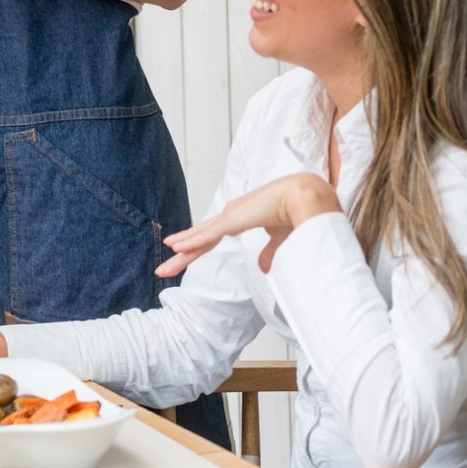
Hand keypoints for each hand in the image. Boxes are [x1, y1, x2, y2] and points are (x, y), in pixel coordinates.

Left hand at [156, 173, 340, 278]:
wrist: (304, 198)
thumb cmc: (294, 214)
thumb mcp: (278, 240)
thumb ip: (268, 252)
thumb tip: (262, 268)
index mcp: (239, 217)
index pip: (211, 237)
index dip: (195, 246)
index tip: (181, 255)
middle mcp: (230, 215)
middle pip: (199, 239)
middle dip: (181, 255)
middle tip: (162, 269)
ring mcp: (229, 216)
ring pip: (199, 239)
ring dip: (180, 253)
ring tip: (162, 267)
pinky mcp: (232, 220)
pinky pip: (207, 236)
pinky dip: (191, 242)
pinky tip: (176, 249)